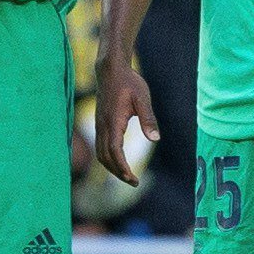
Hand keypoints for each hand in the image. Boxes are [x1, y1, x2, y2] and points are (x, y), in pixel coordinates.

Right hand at [93, 59, 160, 185]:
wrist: (111, 70)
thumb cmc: (129, 83)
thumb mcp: (143, 99)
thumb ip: (148, 119)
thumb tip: (155, 139)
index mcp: (113, 122)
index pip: (115, 152)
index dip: (122, 168)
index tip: (133, 179)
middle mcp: (102, 126)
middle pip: (105, 157)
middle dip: (118, 172)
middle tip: (134, 182)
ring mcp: (99, 125)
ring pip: (100, 153)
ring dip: (111, 167)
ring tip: (126, 175)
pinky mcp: (100, 123)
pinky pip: (100, 146)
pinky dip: (108, 158)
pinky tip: (118, 160)